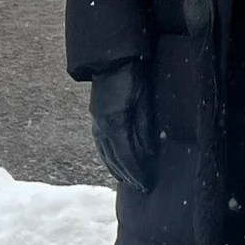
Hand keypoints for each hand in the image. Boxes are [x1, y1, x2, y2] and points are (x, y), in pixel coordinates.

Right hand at [90, 59, 156, 193]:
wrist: (113, 57)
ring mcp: (96, 121)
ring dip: (117, 169)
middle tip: (142, 188)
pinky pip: (101, 144)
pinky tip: (114, 164)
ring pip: (105, 153)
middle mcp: (102, 125)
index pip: (126, 154)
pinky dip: (108, 157)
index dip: (137, 171)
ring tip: (129, 181)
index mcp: (115, 121)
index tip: (147, 185)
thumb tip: (148, 155)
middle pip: (115, 157)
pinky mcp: (96, 118)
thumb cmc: (134, 75)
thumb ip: (144, 129)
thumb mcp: (144, 101)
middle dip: (128, 174)